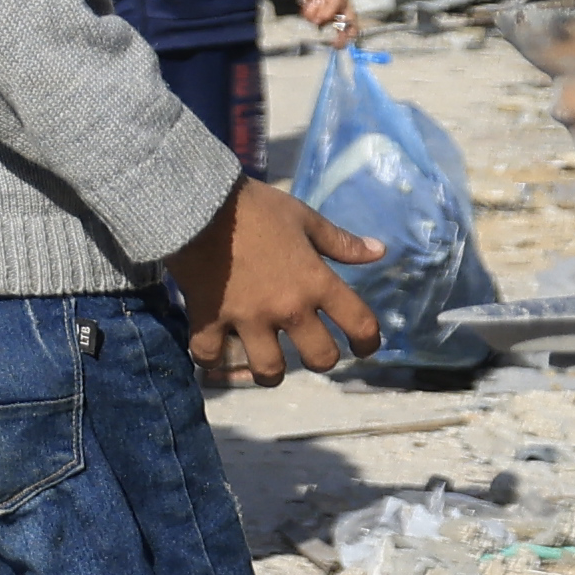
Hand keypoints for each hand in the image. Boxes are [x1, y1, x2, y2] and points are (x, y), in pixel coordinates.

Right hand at [167, 182, 379, 388]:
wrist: (195, 202)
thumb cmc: (254, 208)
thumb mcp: (302, 218)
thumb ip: (340, 242)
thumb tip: (379, 251)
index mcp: (316, 282)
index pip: (360, 324)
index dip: (368, 342)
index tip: (362, 346)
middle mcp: (288, 308)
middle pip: (320, 358)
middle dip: (321, 359)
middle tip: (309, 350)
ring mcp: (248, 318)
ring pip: (269, 370)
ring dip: (271, 372)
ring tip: (267, 363)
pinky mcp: (209, 319)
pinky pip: (210, 355)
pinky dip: (211, 358)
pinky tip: (213, 351)